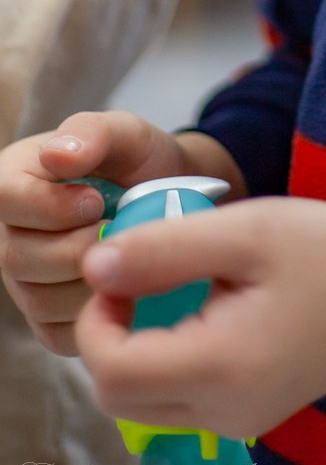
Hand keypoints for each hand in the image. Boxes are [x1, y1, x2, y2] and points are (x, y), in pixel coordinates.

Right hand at [0, 110, 238, 354]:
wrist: (171, 200)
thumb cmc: (140, 162)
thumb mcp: (126, 132)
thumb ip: (93, 133)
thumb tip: (57, 155)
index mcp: (14, 181)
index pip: (3, 198)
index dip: (49, 206)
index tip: (97, 202)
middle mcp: (10, 236)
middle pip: (17, 257)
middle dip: (78, 246)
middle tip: (121, 231)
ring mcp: (25, 283)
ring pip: (39, 299)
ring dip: (93, 280)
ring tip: (128, 253)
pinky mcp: (49, 322)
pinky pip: (60, 332)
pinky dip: (98, 312)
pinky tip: (127, 284)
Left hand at [76, 200, 325, 439]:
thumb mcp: (247, 230)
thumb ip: (163, 248)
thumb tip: (94, 265)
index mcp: (220, 367)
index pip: (111, 370)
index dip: (98, 316)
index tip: (124, 265)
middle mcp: (223, 412)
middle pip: (119, 397)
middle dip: (111, 334)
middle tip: (142, 274)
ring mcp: (238, 420)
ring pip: (145, 403)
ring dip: (138, 347)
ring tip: (177, 283)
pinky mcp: (250, 413)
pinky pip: (181, 399)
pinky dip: (169, 357)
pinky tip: (206, 306)